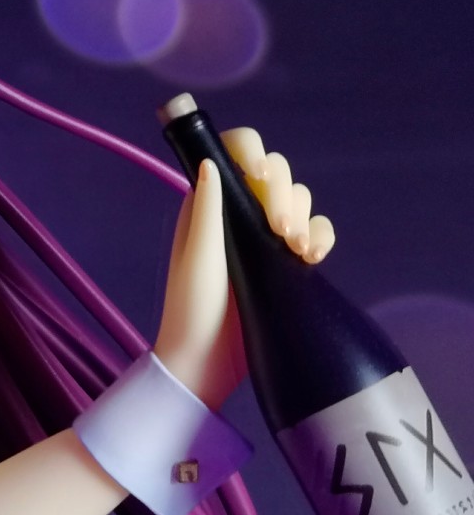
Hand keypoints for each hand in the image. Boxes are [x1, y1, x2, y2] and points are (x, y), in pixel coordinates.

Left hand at [153, 127, 335, 409]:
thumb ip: (206, 211)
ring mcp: (264, 235)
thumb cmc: (192, 308)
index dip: (250, 152)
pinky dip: (321, 236)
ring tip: (296, 251)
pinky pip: (315, 231)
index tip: (259, 174)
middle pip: (275, 173)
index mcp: (207, 203)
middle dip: (284, 192)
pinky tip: (312, 258)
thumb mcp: (198, 257)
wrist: (210, 362)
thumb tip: (208, 162)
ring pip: (299, 200)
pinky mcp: (286, 260)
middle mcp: (237, 212)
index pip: (232, 155)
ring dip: (304, 216)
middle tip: (279, 230)